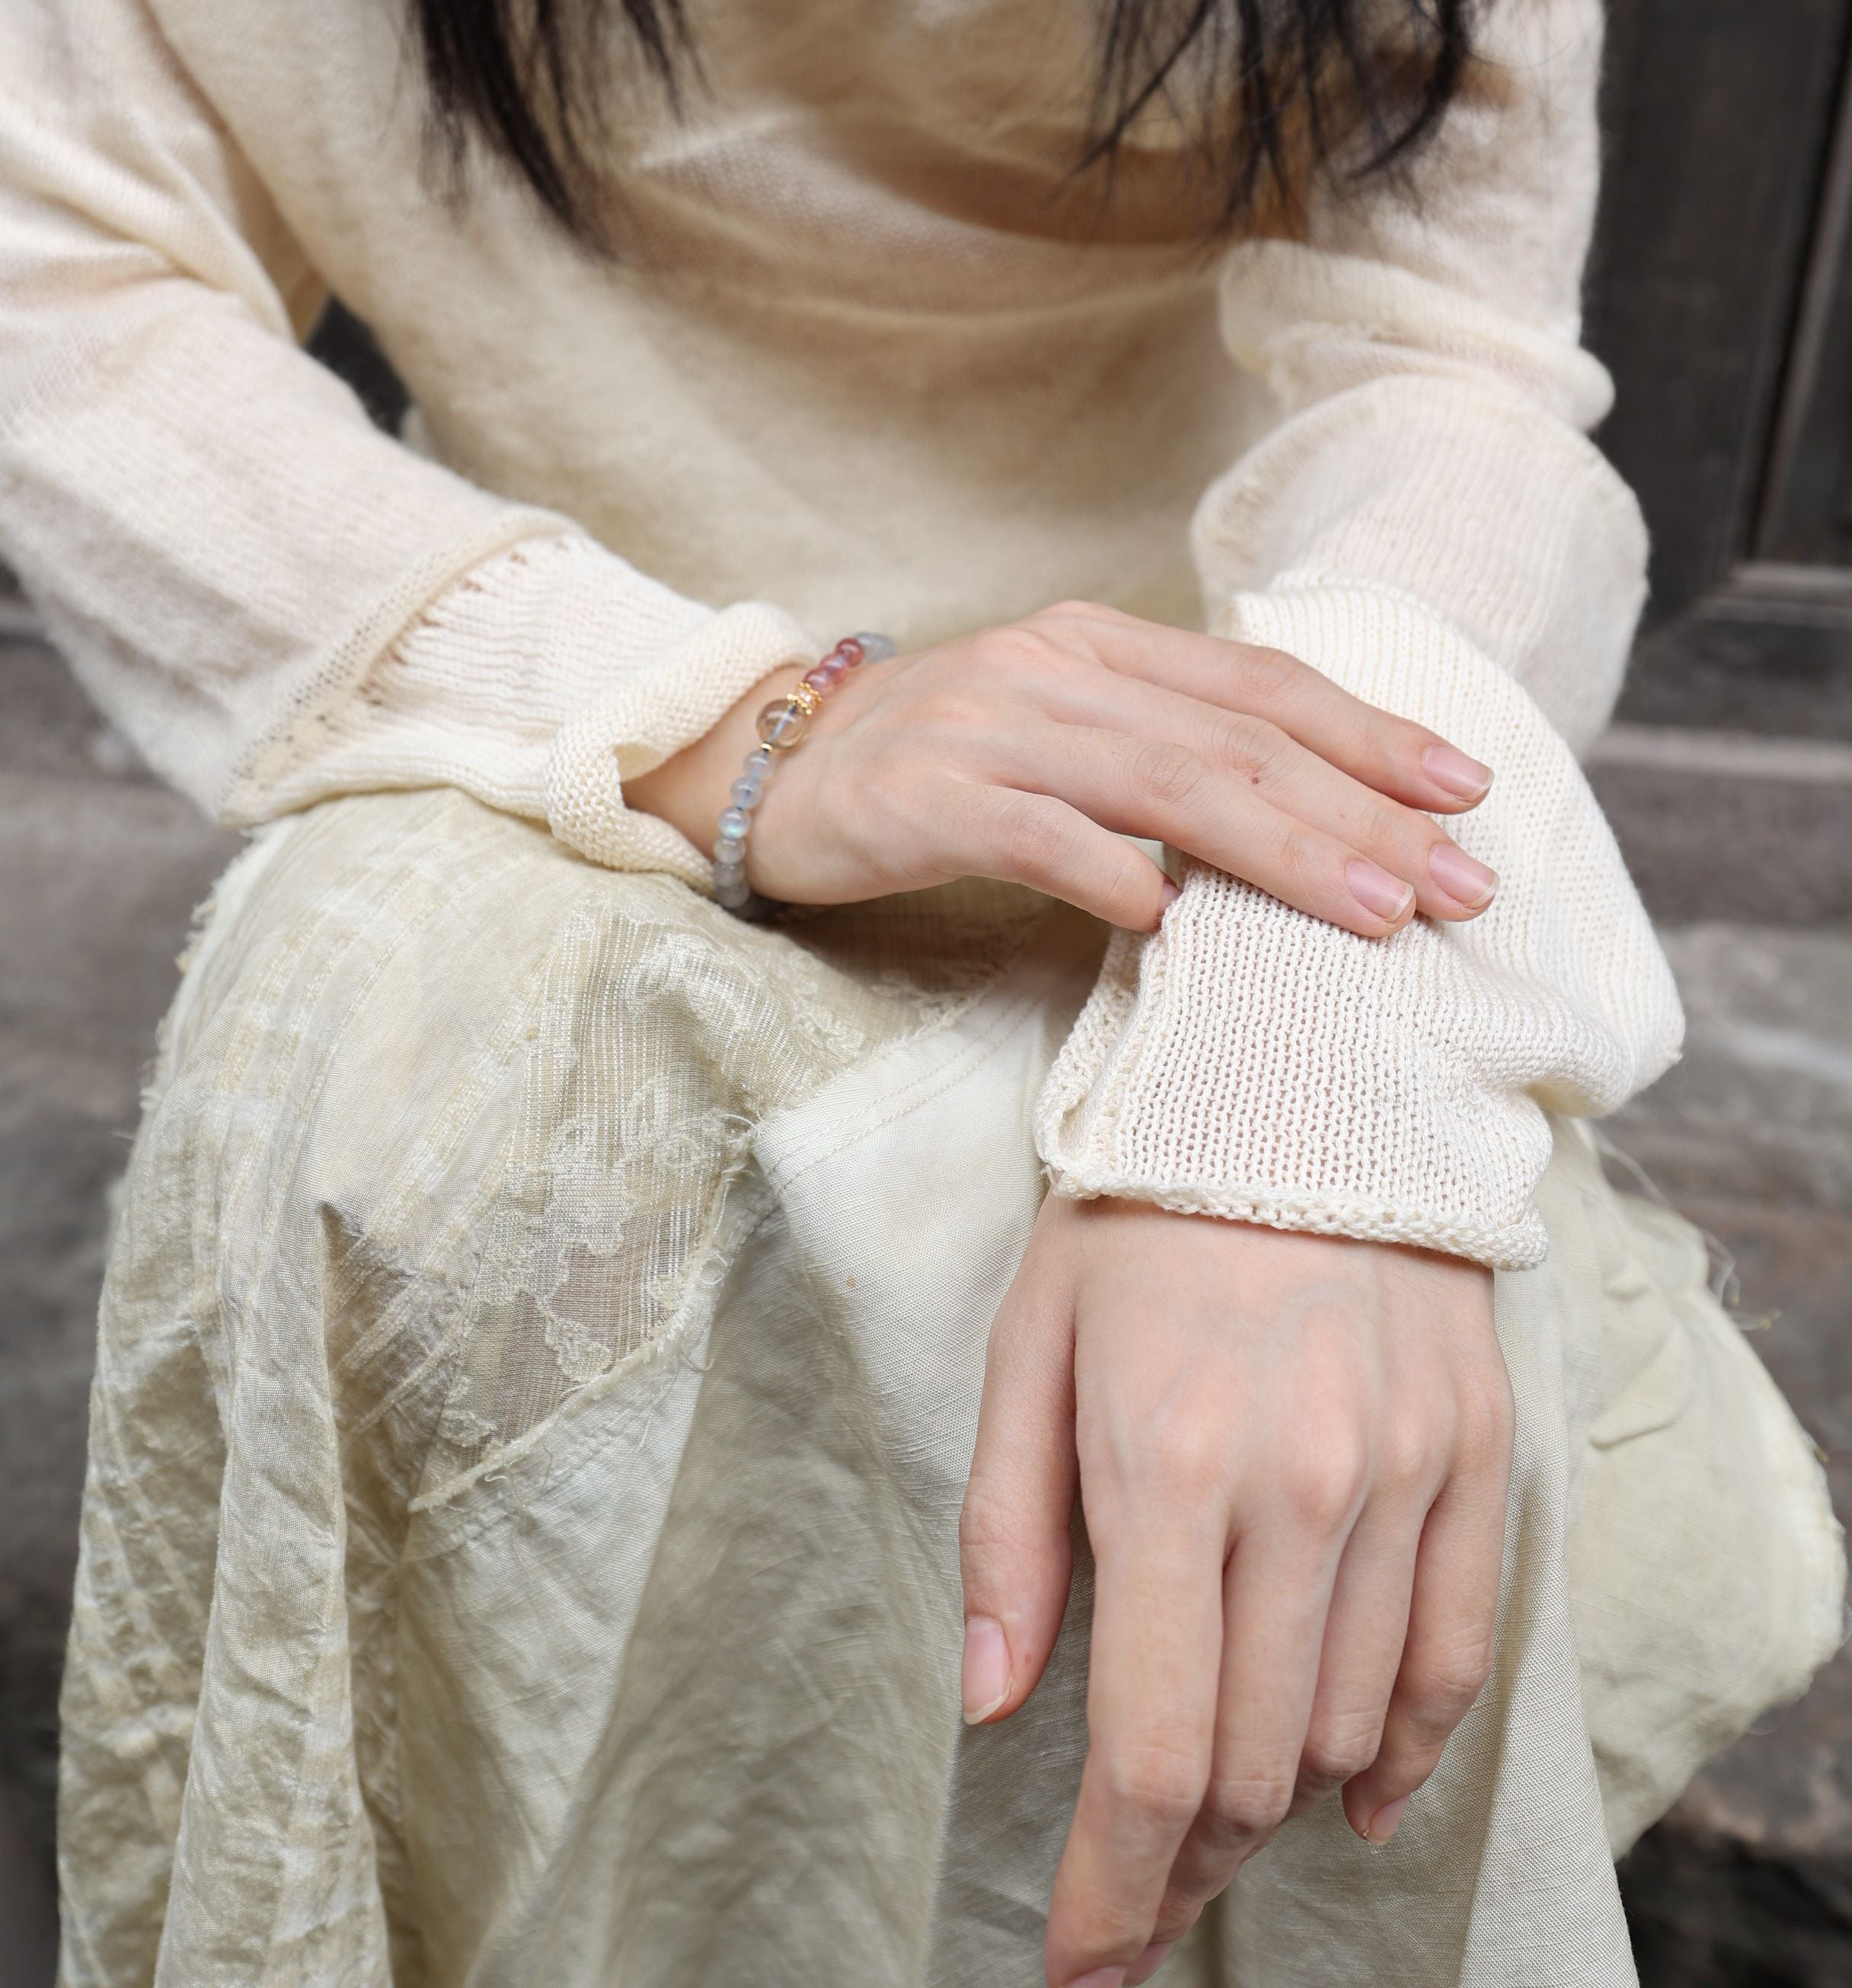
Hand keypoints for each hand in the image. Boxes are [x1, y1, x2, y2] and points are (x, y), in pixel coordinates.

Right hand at [628, 600, 1496, 938]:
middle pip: (1234, 740)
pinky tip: (1165, 918)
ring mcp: (985, 727)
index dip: (1371, 735)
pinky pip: (1027, 830)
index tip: (1468, 794)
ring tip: (1371, 910)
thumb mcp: (1064, 731)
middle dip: (1362, 812)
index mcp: (1101, 647)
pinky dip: (1102, 868)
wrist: (765, 762)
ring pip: (1158, 784)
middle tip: (1458, 884)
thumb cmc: (938, 765)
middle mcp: (1054, 669)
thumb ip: (1169, 753)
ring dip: (1279, 848)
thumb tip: (1316, 815)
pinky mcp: (917, 795)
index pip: (1260, 686)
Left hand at [960, 1197, 1513, 1985]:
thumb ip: (1007, 1534)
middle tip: (1129, 1907)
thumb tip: (996, 1705)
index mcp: (1164, 1463)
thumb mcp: (1028, 1348)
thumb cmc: (1135, 1211)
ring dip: (1280, 1811)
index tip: (1077, 1960)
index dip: (1112, 1887)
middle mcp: (1300, 1484)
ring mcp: (1405, 1472)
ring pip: (1353, 1725)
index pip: (1154, 1749)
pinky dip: (1407, 1751)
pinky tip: (1354, 1797)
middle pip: (1255, 1763)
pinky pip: (1456, 1652)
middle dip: (1182, 1868)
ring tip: (1214, 1838)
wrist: (1298, 1077)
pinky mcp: (1474, 1452)